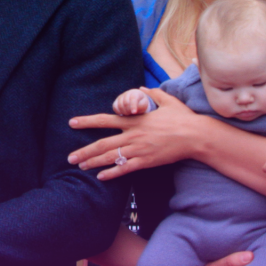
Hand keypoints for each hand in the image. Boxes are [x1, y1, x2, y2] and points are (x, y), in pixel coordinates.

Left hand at [68, 87, 200, 180]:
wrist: (196, 136)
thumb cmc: (183, 118)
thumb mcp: (167, 100)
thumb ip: (151, 94)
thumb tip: (141, 89)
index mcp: (135, 120)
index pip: (105, 120)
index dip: (87, 121)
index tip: (72, 122)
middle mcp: (133, 135)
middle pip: (102, 143)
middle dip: (84, 151)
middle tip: (70, 157)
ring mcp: (139, 149)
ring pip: (110, 157)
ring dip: (93, 162)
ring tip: (80, 166)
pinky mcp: (147, 161)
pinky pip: (125, 168)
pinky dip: (112, 173)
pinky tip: (101, 176)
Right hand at [113, 89, 149, 115]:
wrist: (137, 101)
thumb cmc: (141, 103)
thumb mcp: (144, 105)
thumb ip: (140, 106)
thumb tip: (133, 110)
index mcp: (136, 93)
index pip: (133, 98)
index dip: (133, 106)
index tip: (134, 112)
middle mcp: (127, 93)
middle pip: (126, 103)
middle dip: (129, 111)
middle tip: (132, 114)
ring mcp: (121, 97)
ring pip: (120, 106)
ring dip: (124, 112)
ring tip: (129, 114)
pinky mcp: (116, 101)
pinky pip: (115, 107)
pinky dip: (119, 112)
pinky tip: (123, 114)